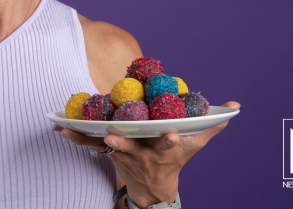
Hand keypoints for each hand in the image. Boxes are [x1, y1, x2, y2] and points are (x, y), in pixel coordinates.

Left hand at [54, 101, 240, 206]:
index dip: (170, 138)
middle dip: (122, 142)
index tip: (172, 132)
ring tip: (68, 129)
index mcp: (163, 148)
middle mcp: (142, 153)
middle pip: (131, 147)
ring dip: (86, 138)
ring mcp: (122, 154)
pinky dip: (73, 136)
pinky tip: (58, 126)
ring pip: (103, 145)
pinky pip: (87, 144)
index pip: (169, 143)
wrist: (152, 185)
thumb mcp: (195, 143)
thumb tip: (234, 106)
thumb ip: (211, 123)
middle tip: (113, 134)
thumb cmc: (175, 157)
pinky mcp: (106, 152)